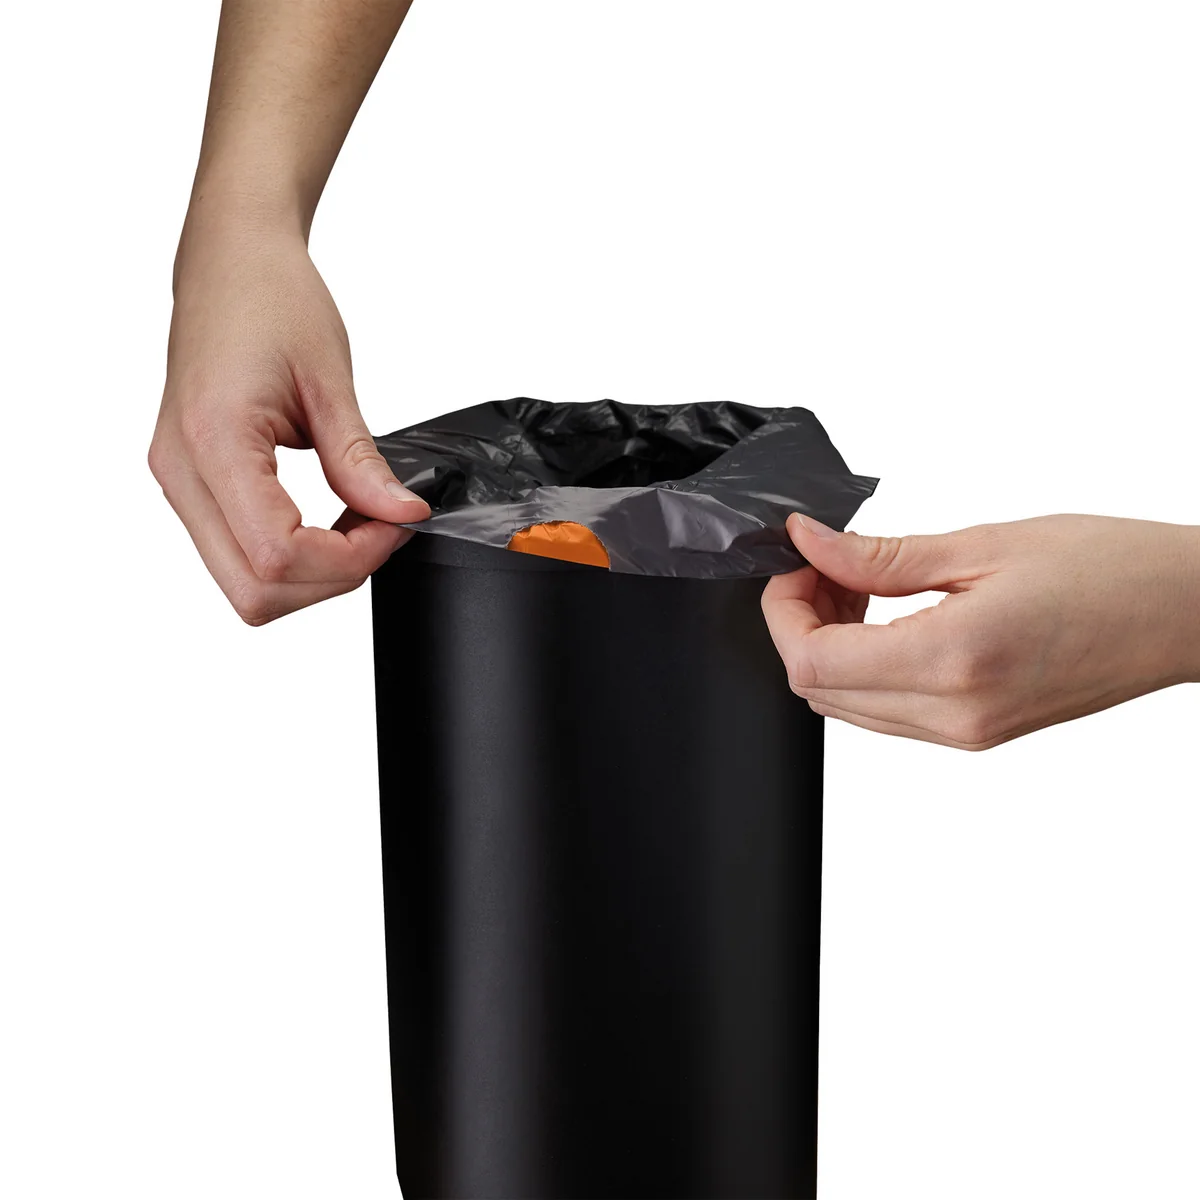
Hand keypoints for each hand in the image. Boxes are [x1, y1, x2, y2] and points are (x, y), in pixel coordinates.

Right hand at [149, 213, 428, 624]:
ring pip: (244, 585)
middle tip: (379, 534)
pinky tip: (327, 522)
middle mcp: (182, 471)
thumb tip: (402, 515)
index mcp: (213, 440)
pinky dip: (291, 556)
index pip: (276, 555)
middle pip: (255, 591)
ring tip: (356, 525)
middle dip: (330, 579)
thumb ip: (362, 461)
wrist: (230, 260)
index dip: (347, 560)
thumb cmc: (270, 297)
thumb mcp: (329, 380)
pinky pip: (237, 554)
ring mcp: (179, 482)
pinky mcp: (191, 484)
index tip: (393, 527)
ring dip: (312, 574)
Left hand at [761, 513, 1199, 748]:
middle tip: (824, 566)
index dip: (783, 611)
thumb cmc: (1111, 568)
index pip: (812, 663)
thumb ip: (881, 555)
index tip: (797, 563)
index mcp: (954, 661)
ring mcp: (966, 734)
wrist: (1188, 612)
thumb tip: (810, 543)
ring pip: (847, 707)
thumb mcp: (984, 544)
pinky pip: (888, 713)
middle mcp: (955, 715)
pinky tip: (888, 617)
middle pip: (819, 692)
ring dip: (831, 648)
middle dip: (799, 625)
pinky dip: (867, 667)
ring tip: (859, 586)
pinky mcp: (978, 734)